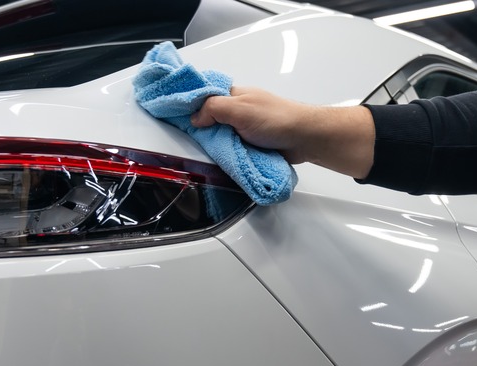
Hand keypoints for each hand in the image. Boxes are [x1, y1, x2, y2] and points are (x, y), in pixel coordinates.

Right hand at [191, 87, 376, 178]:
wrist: (304, 138)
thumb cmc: (278, 118)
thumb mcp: (239, 108)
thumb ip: (213, 109)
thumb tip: (195, 118)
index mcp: (231, 94)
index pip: (201, 95)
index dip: (187, 103)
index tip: (171, 113)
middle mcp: (236, 109)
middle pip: (207, 118)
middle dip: (200, 129)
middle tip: (191, 139)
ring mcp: (242, 127)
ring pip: (218, 136)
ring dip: (215, 144)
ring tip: (208, 152)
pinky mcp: (249, 144)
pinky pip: (231, 149)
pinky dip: (227, 154)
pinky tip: (222, 159)